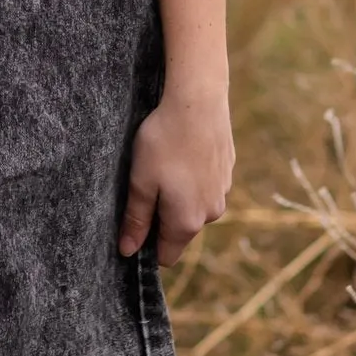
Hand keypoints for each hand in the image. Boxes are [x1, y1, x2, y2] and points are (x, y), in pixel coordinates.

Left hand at [117, 81, 233, 267]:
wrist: (198, 101)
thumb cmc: (164, 141)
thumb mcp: (141, 181)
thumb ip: (136, 219)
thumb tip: (128, 251)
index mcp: (187, 222)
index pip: (167, 255)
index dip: (147, 243)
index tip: (134, 219)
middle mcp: (211, 214)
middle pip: (180, 230)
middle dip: (162, 216)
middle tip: (146, 182)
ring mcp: (223, 192)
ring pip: (194, 206)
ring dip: (179, 195)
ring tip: (165, 163)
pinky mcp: (227, 171)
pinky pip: (205, 185)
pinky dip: (193, 176)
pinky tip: (182, 152)